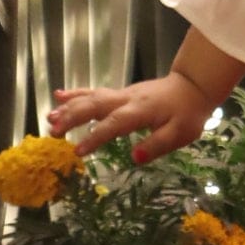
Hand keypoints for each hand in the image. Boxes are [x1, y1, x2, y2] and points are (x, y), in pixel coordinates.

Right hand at [47, 73, 214, 163]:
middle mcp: (127, 99)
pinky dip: (77, 93)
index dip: (95, 137)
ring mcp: (122, 94)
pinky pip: (96, 92)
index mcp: (140, 111)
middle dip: (72, 118)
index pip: (114, 124)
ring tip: (50, 118)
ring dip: (70, 107)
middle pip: (95, 105)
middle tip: (53, 132)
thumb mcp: (181, 133)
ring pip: (92, 97)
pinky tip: (60, 95)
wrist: (194, 86)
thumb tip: (135, 158)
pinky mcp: (121, 93)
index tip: (77, 151)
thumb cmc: (188, 113)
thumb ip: (157, 145)